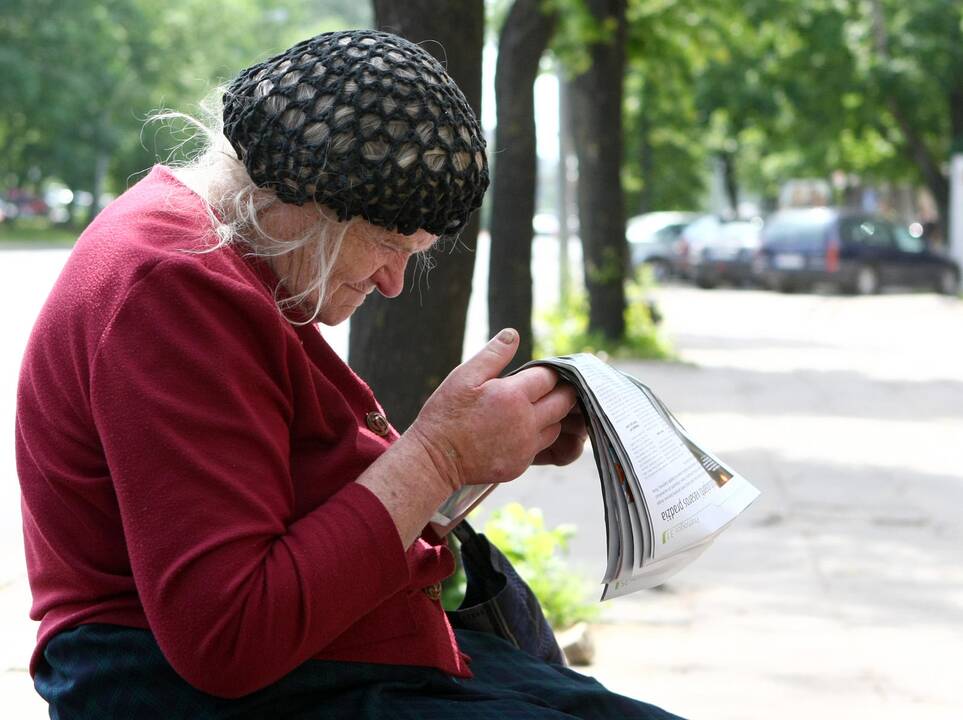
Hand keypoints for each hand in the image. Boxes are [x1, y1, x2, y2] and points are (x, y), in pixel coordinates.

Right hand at [407, 329, 577, 491]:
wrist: (435, 460)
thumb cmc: (447, 414)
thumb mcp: (464, 376)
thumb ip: (493, 355)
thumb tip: (513, 334)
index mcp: (513, 396)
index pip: (549, 377)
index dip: (547, 372)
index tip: (539, 372)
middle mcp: (526, 422)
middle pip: (563, 402)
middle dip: (561, 392)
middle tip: (548, 388)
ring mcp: (525, 446)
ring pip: (556, 426)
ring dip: (551, 416)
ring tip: (534, 409)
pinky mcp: (520, 465)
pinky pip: (540, 447)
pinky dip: (536, 437)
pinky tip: (517, 431)